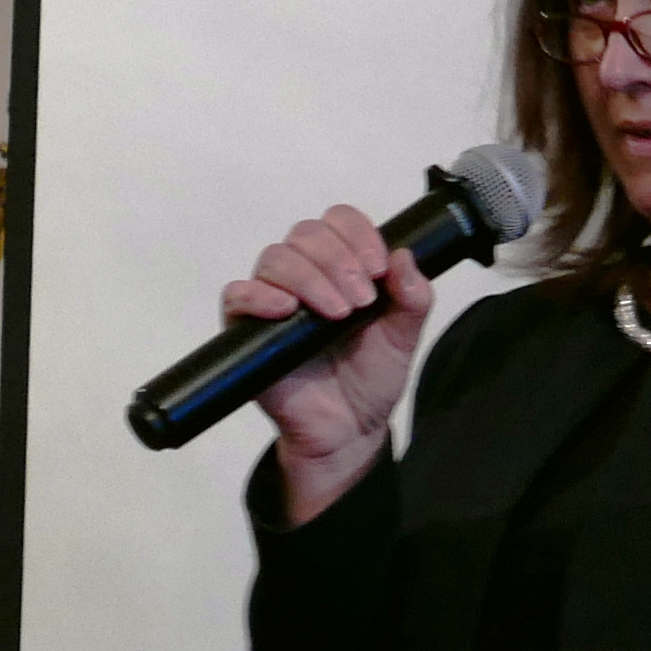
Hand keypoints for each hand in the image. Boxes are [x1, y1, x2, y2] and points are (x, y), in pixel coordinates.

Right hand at [236, 207, 434, 519]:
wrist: (350, 430)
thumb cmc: (371, 377)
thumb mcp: (404, 335)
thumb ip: (413, 297)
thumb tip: (404, 256)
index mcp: (341, 265)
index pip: (338, 221)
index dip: (358, 234)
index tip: (379, 268)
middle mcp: (303, 273)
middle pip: (306, 233)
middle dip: (338, 260)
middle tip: (362, 301)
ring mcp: (272, 298)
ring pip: (276, 258)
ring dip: (310, 278)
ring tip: (338, 314)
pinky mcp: (247, 328)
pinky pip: (238, 294)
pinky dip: (260, 295)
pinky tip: (286, 309)